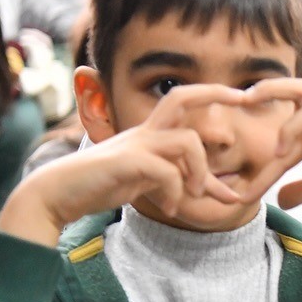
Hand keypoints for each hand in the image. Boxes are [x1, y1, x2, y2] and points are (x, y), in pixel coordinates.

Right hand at [0, 84, 248, 246]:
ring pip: (186, 142)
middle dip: (216, 93)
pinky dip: (175, 192)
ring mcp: (135, 145)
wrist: (57, 194)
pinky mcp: (126, 163)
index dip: (213, 93)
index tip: (243, 96)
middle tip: (243, 99)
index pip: (183, 100)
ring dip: (200, 171)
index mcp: (151, 132)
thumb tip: (228, 193)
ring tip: (194, 195)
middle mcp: (145, 132)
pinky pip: (166, 172)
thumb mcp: (156, 185)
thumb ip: (190, 184)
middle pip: (181, 97)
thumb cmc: (104, 185)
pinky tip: (171, 208)